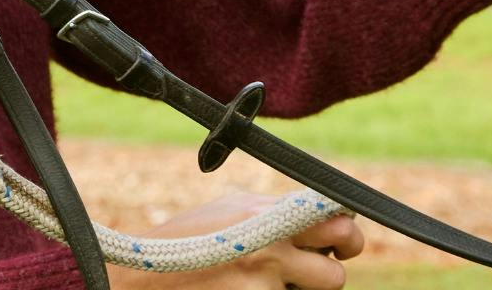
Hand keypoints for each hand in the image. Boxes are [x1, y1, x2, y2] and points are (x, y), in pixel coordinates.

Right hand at [106, 191, 364, 288]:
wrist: (146, 275)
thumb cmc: (190, 240)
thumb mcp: (232, 210)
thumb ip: (276, 211)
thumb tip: (323, 219)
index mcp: (267, 213)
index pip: (337, 221)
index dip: (345, 233)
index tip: (339, 240)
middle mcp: (271, 247)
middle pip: (338, 270)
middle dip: (331, 270)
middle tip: (315, 268)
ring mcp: (264, 285)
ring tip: (267, 280)